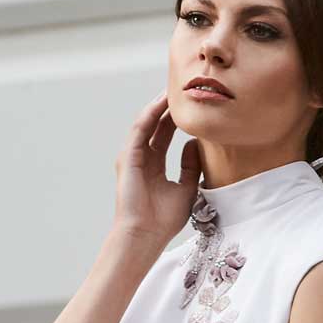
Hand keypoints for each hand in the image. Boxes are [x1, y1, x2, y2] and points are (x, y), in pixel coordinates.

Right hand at [114, 92, 202, 251]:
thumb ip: (191, 166)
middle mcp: (142, 158)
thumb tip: (195, 144)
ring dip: (158, 106)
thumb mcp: (187, 188)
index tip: (191, 104)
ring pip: (147, 123)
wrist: (145, 234)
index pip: (165, 135)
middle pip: (156, 125)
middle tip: (183, 88)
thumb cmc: (164, 219)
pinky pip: (139, 130)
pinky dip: (150, 115)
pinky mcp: (127, 157)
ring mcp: (133, 157)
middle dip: (168, 107)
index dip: (177, 119)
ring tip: (173, 89)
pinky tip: (162, 103)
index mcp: (154, 166)